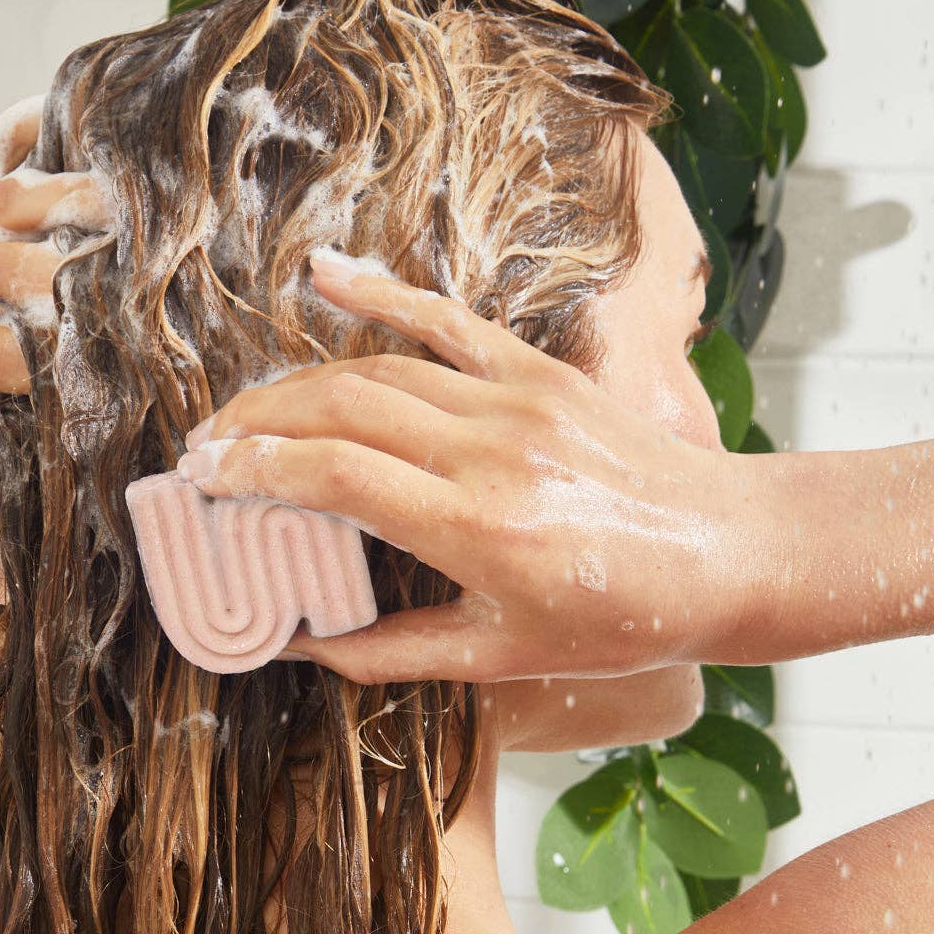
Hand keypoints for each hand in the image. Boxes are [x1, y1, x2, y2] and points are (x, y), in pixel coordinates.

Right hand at [175, 254, 774, 682]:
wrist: (728, 553)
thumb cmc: (622, 616)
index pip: (333, 476)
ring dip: (295, 384)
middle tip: (205, 450)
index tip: (205, 479)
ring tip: (244, 413)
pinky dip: (380, 292)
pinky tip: (322, 276)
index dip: (256, 471)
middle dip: (255, 424)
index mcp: (477, 529)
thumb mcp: (504, 657)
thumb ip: (392, 651)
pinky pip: (445, 318)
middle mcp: (488, 451)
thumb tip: (305, 644)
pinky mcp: (538, 371)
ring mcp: (515, 399)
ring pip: (376, 368)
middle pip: (339, 409)